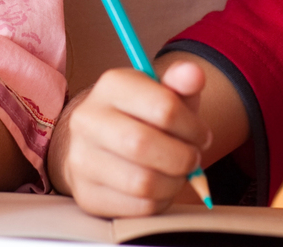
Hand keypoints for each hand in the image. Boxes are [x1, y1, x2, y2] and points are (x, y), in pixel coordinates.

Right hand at [53, 61, 210, 217]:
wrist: (99, 141)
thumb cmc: (141, 114)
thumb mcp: (163, 91)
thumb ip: (182, 81)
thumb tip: (194, 74)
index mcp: (111, 85)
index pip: (164, 108)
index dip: (194, 127)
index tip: (201, 134)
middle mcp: (88, 119)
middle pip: (145, 145)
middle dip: (183, 157)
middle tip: (193, 158)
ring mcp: (81, 159)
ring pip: (142, 182)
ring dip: (174, 182)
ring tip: (177, 172)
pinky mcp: (86, 194)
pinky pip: (137, 208)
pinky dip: (160, 201)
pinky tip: (160, 187)